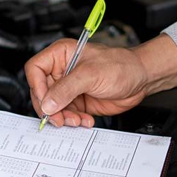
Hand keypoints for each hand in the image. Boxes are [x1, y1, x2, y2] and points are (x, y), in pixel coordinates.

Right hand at [24, 35, 176, 127]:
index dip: (37, 87)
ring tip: (76, 120)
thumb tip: (47, 103)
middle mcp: (61, 71)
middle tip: (58, 118)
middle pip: (41, 92)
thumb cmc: (121, 65)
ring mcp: (68, 88)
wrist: (141, 80)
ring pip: (52, 107)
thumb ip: (66, 89)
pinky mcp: (76, 102)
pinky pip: (66, 114)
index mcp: (60, 55)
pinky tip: (85, 120)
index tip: (46, 102)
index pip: (35, 69)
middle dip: (49, 108)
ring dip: (63, 117)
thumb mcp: (91, 74)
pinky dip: (73, 121)